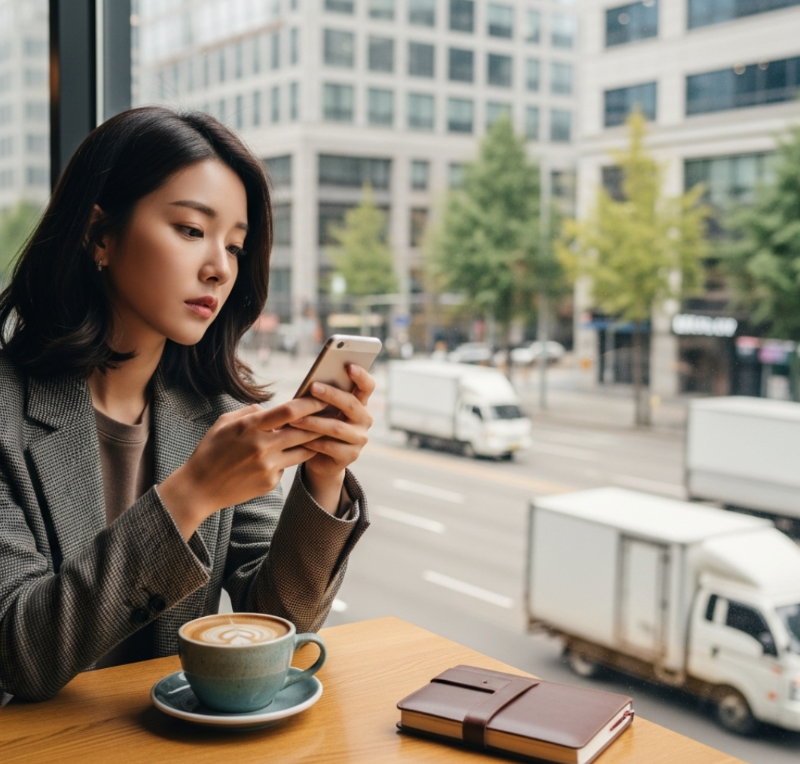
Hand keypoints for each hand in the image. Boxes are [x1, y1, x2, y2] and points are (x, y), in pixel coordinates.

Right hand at [159, 396, 327, 538]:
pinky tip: (290, 455)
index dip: (309, 404)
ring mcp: (267, 466)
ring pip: (302, 450)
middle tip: (334, 414)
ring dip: (313, 441)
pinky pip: (288, 467)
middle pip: (302, 431)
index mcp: (250, 427)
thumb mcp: (223, 424)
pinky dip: (290, 459)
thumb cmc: (210, 451)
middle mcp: (262, 446)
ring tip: (323, 433)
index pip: (288, 411)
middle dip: (320, 422)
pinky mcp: (270, 482)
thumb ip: (249, 414)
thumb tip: (268, 409)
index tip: (322, 398)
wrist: (199, 489)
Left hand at [288, 364, 374, 510]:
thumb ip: (323, 398)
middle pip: (351, 404)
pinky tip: (297, 438)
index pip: (367, 386)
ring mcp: (359, 439)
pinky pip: (329, 446)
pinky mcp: (350, 456)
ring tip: (294, 419)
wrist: (322, 460)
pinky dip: (311, 441)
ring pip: (337, 427)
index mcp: (360, 404)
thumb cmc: (319, 427)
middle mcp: (364, 420)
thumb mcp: (323, 410)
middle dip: (331, 394)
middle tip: (312, 387)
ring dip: (314, 422)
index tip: (349, 365)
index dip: (361, 376)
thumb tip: (311, 384)